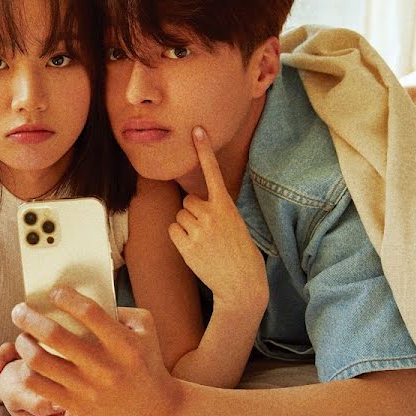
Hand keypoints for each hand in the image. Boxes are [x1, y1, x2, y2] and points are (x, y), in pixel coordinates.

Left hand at [11, 289, 181, 415]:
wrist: (158, 412)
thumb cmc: (148, 364)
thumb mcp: (146, 331)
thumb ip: (120, 310)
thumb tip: (83, 299)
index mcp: (123, 343)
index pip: (88, 312)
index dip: (65, 297)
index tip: (54, 293)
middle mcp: (104, 366)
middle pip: (54, 335)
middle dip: (29, 318)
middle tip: (19, 310)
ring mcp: (88, 388)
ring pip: (40, 361)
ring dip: (23, 344)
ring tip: (21, 337)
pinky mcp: (76, 407)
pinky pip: (39, 386)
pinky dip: (27, 371)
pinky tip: (29, 363)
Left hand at [169, 127, 267, 313]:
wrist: (241, 285)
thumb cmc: (242, 255)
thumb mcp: (236, 226)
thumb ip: (217, 211)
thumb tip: (192, 206)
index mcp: (226, 207)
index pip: (213, 173)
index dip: (203, 150)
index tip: (196, 130)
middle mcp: (210, 214)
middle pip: (188, 200)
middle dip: (195, 212)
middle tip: (210, 231)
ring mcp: (197, 230)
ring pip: (180, 215)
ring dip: (188, 226)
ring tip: (205, 243)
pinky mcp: (186, 245)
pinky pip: (173, 230)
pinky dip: (180, 237)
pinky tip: (195, 249)